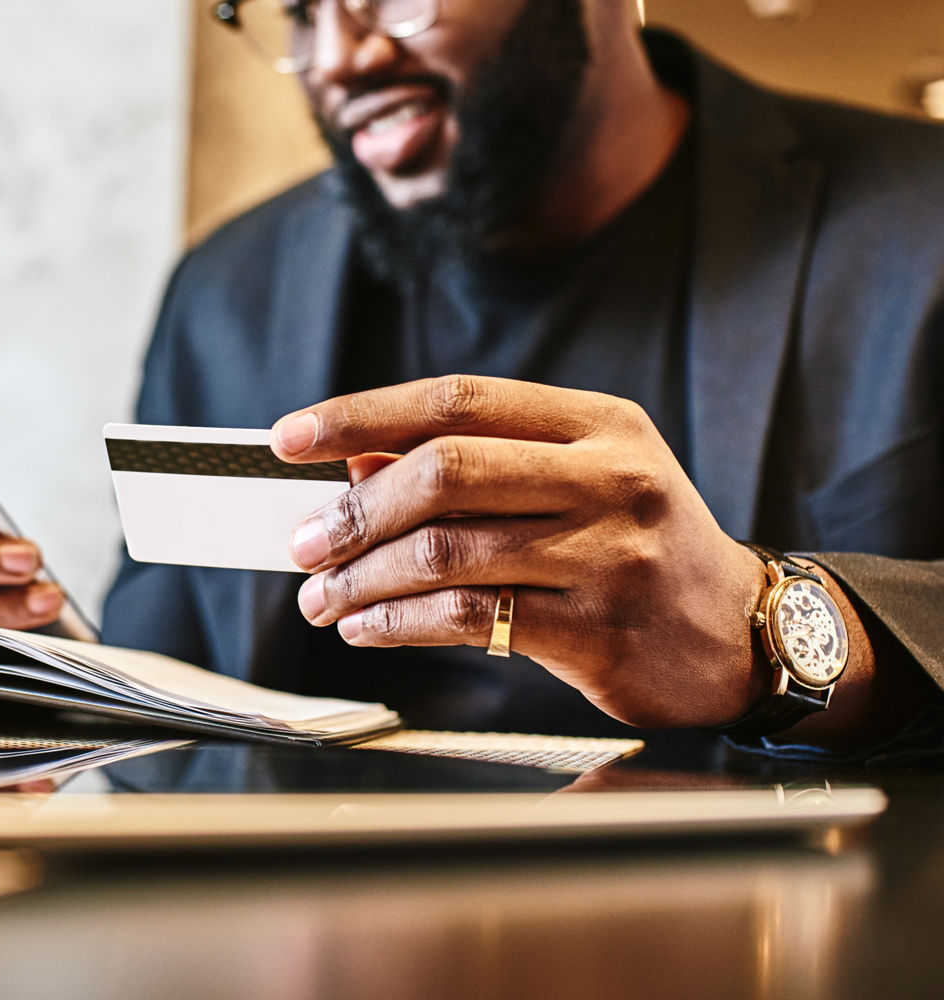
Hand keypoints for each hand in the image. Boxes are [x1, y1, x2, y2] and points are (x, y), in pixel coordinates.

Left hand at [270, 375, 774, 728]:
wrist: (739, 633)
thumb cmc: (637, 547)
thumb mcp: (575, 480)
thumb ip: (477, 466)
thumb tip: (355, 466)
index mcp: (598, 423)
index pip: (457, 399)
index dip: (362, 415)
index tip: (292, 437)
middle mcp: (611, 477)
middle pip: (445, 471)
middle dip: (354, 510)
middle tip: (303, 542)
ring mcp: (610, 552)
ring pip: (447, 551)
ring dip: (362, 576)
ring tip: (320, 595)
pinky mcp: (598, 628)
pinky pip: (466, 618)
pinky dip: (396, 622)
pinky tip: (365, 626)